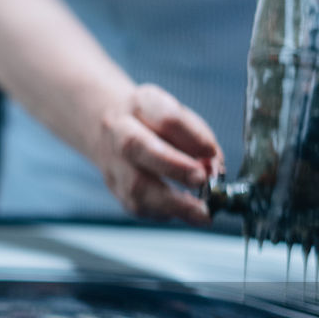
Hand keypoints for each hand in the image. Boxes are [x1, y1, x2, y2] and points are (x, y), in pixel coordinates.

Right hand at [90, 83, 219, 225]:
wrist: (106, 126)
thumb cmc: (150, 121)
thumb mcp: (176, 113)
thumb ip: (197, 138)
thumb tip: (213, 168)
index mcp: (140, 105)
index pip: (166, 118)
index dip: (192, 136)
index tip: (212, 152)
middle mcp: (119, 131)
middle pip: (138, 147)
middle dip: (174, 167)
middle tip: (201, 180)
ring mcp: (112, 161)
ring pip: (134, 186)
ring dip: (172, 203)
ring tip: (200, 213)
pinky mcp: (113, 187)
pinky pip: (136, 205)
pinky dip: (163, 213)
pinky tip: (181, 213)